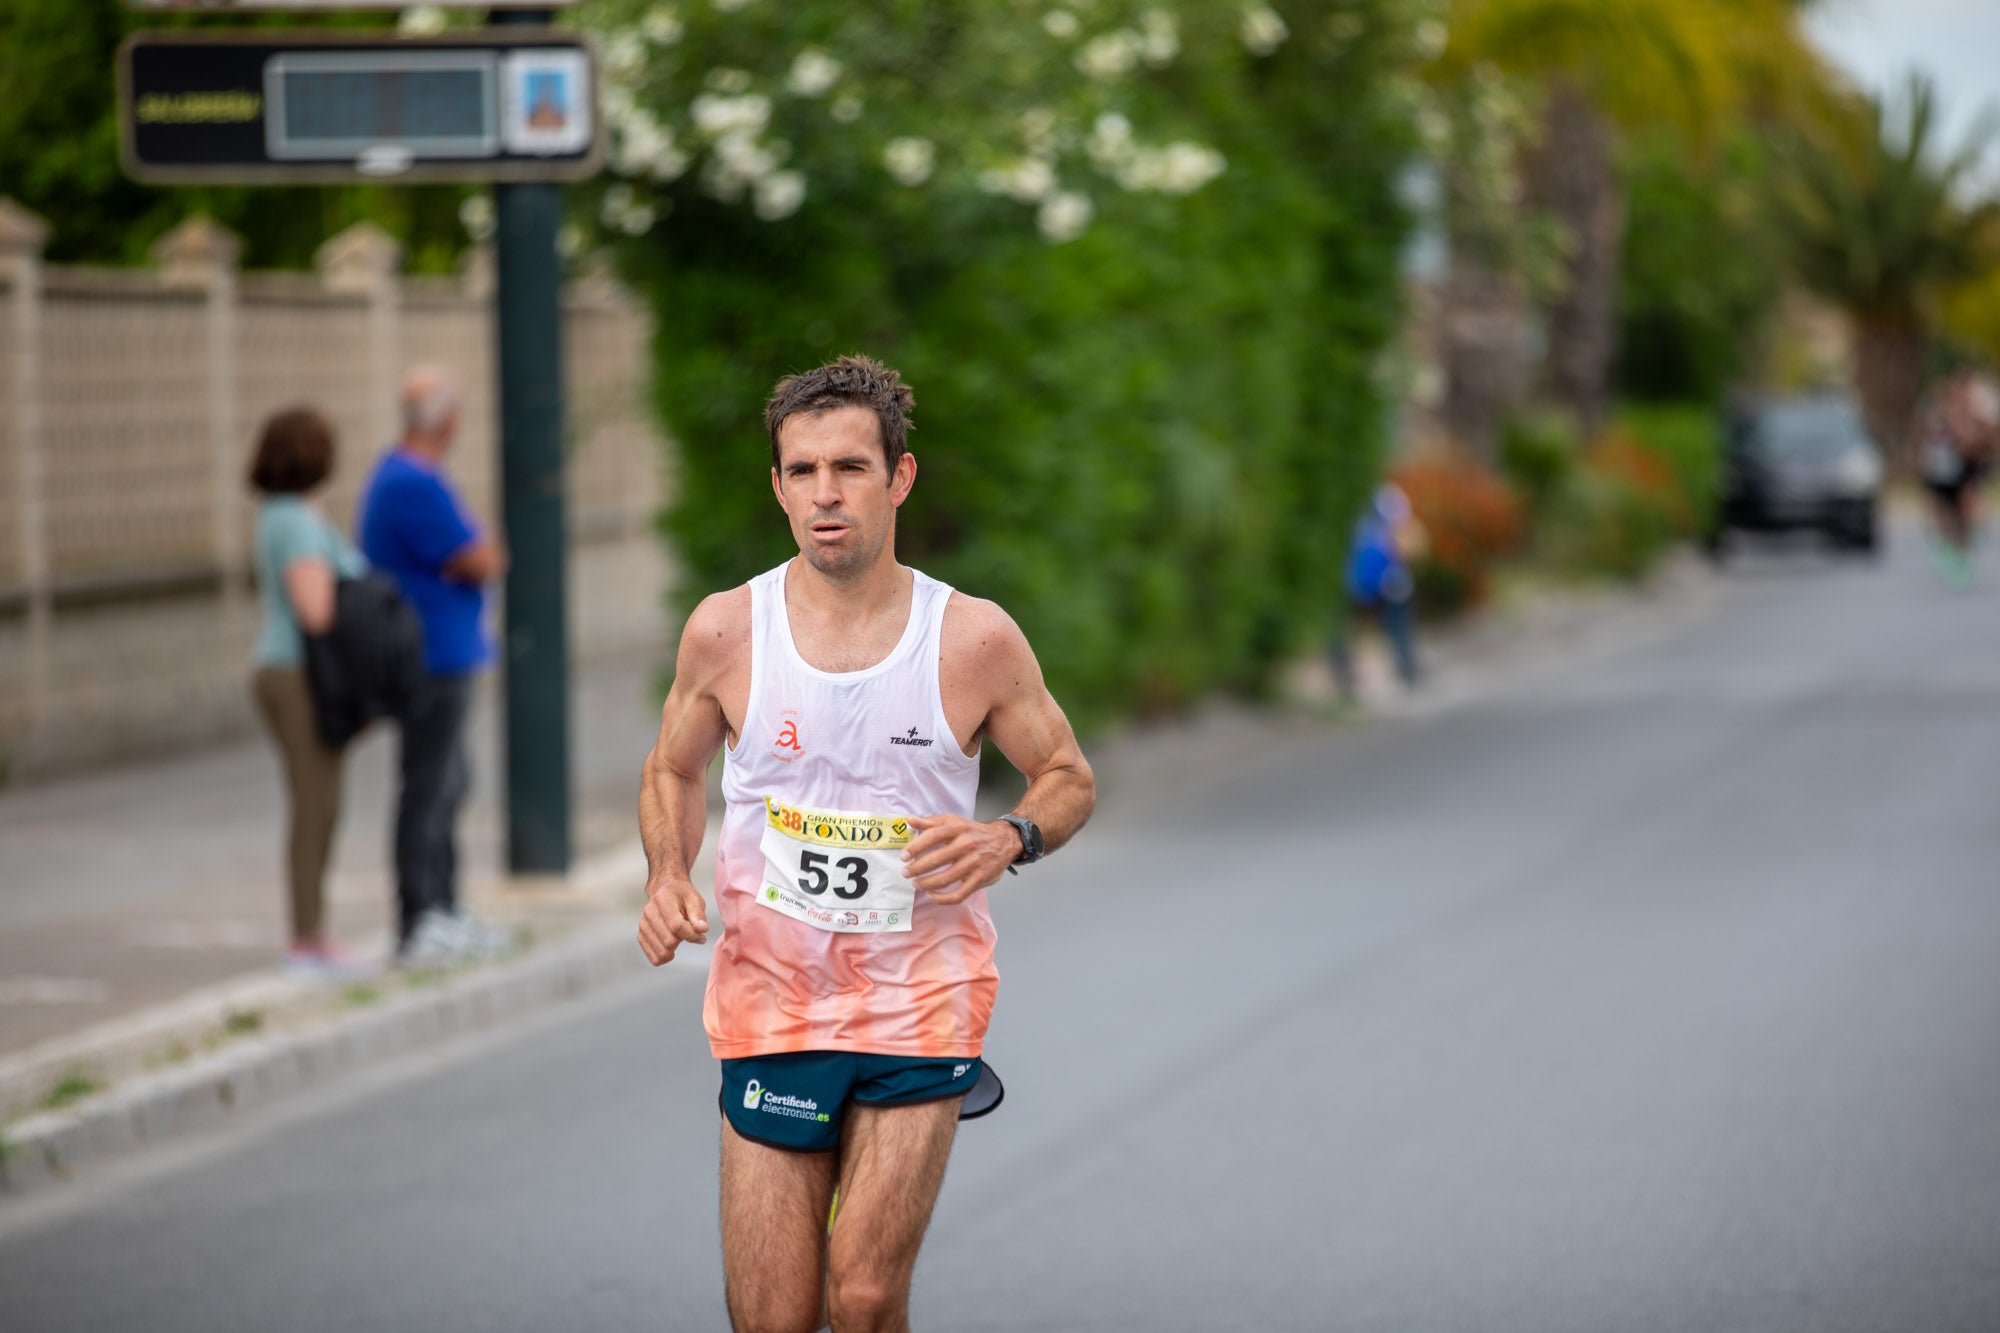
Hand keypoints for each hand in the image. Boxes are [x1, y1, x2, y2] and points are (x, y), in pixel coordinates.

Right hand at [638, 878, 709, 964]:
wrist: (665, 891)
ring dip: (674, 950)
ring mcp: (643, 925)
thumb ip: (699, 915)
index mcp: (663, 899)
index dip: (692, 935)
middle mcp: (649, 913)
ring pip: (661, 951)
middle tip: (691, 935)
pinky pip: (654, 957)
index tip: (702, 937)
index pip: (676, 926)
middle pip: (668, 941)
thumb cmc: (681, 896)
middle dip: (684, 941)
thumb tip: (702, 929)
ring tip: (679, 938)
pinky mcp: (641, 936)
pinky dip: (665, 957)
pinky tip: (671, 948)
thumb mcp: (694, 899)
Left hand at [901, 815, 1019, 904]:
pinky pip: (958, 894)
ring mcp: (973, 863)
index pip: (931, 837)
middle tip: (906, 873)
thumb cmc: (974, 832)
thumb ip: (931, 822)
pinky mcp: (979, 879)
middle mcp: (966, 845)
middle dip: (916, 868)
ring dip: (926, 884)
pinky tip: (931, 895)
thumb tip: (909, 820)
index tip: (904, 856)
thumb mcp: (954, 822)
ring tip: (916, 883)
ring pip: (944, 878)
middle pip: (935, 859)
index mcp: (957, 828)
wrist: (1004, 841)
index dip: (915, 847)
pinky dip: (941, 898)